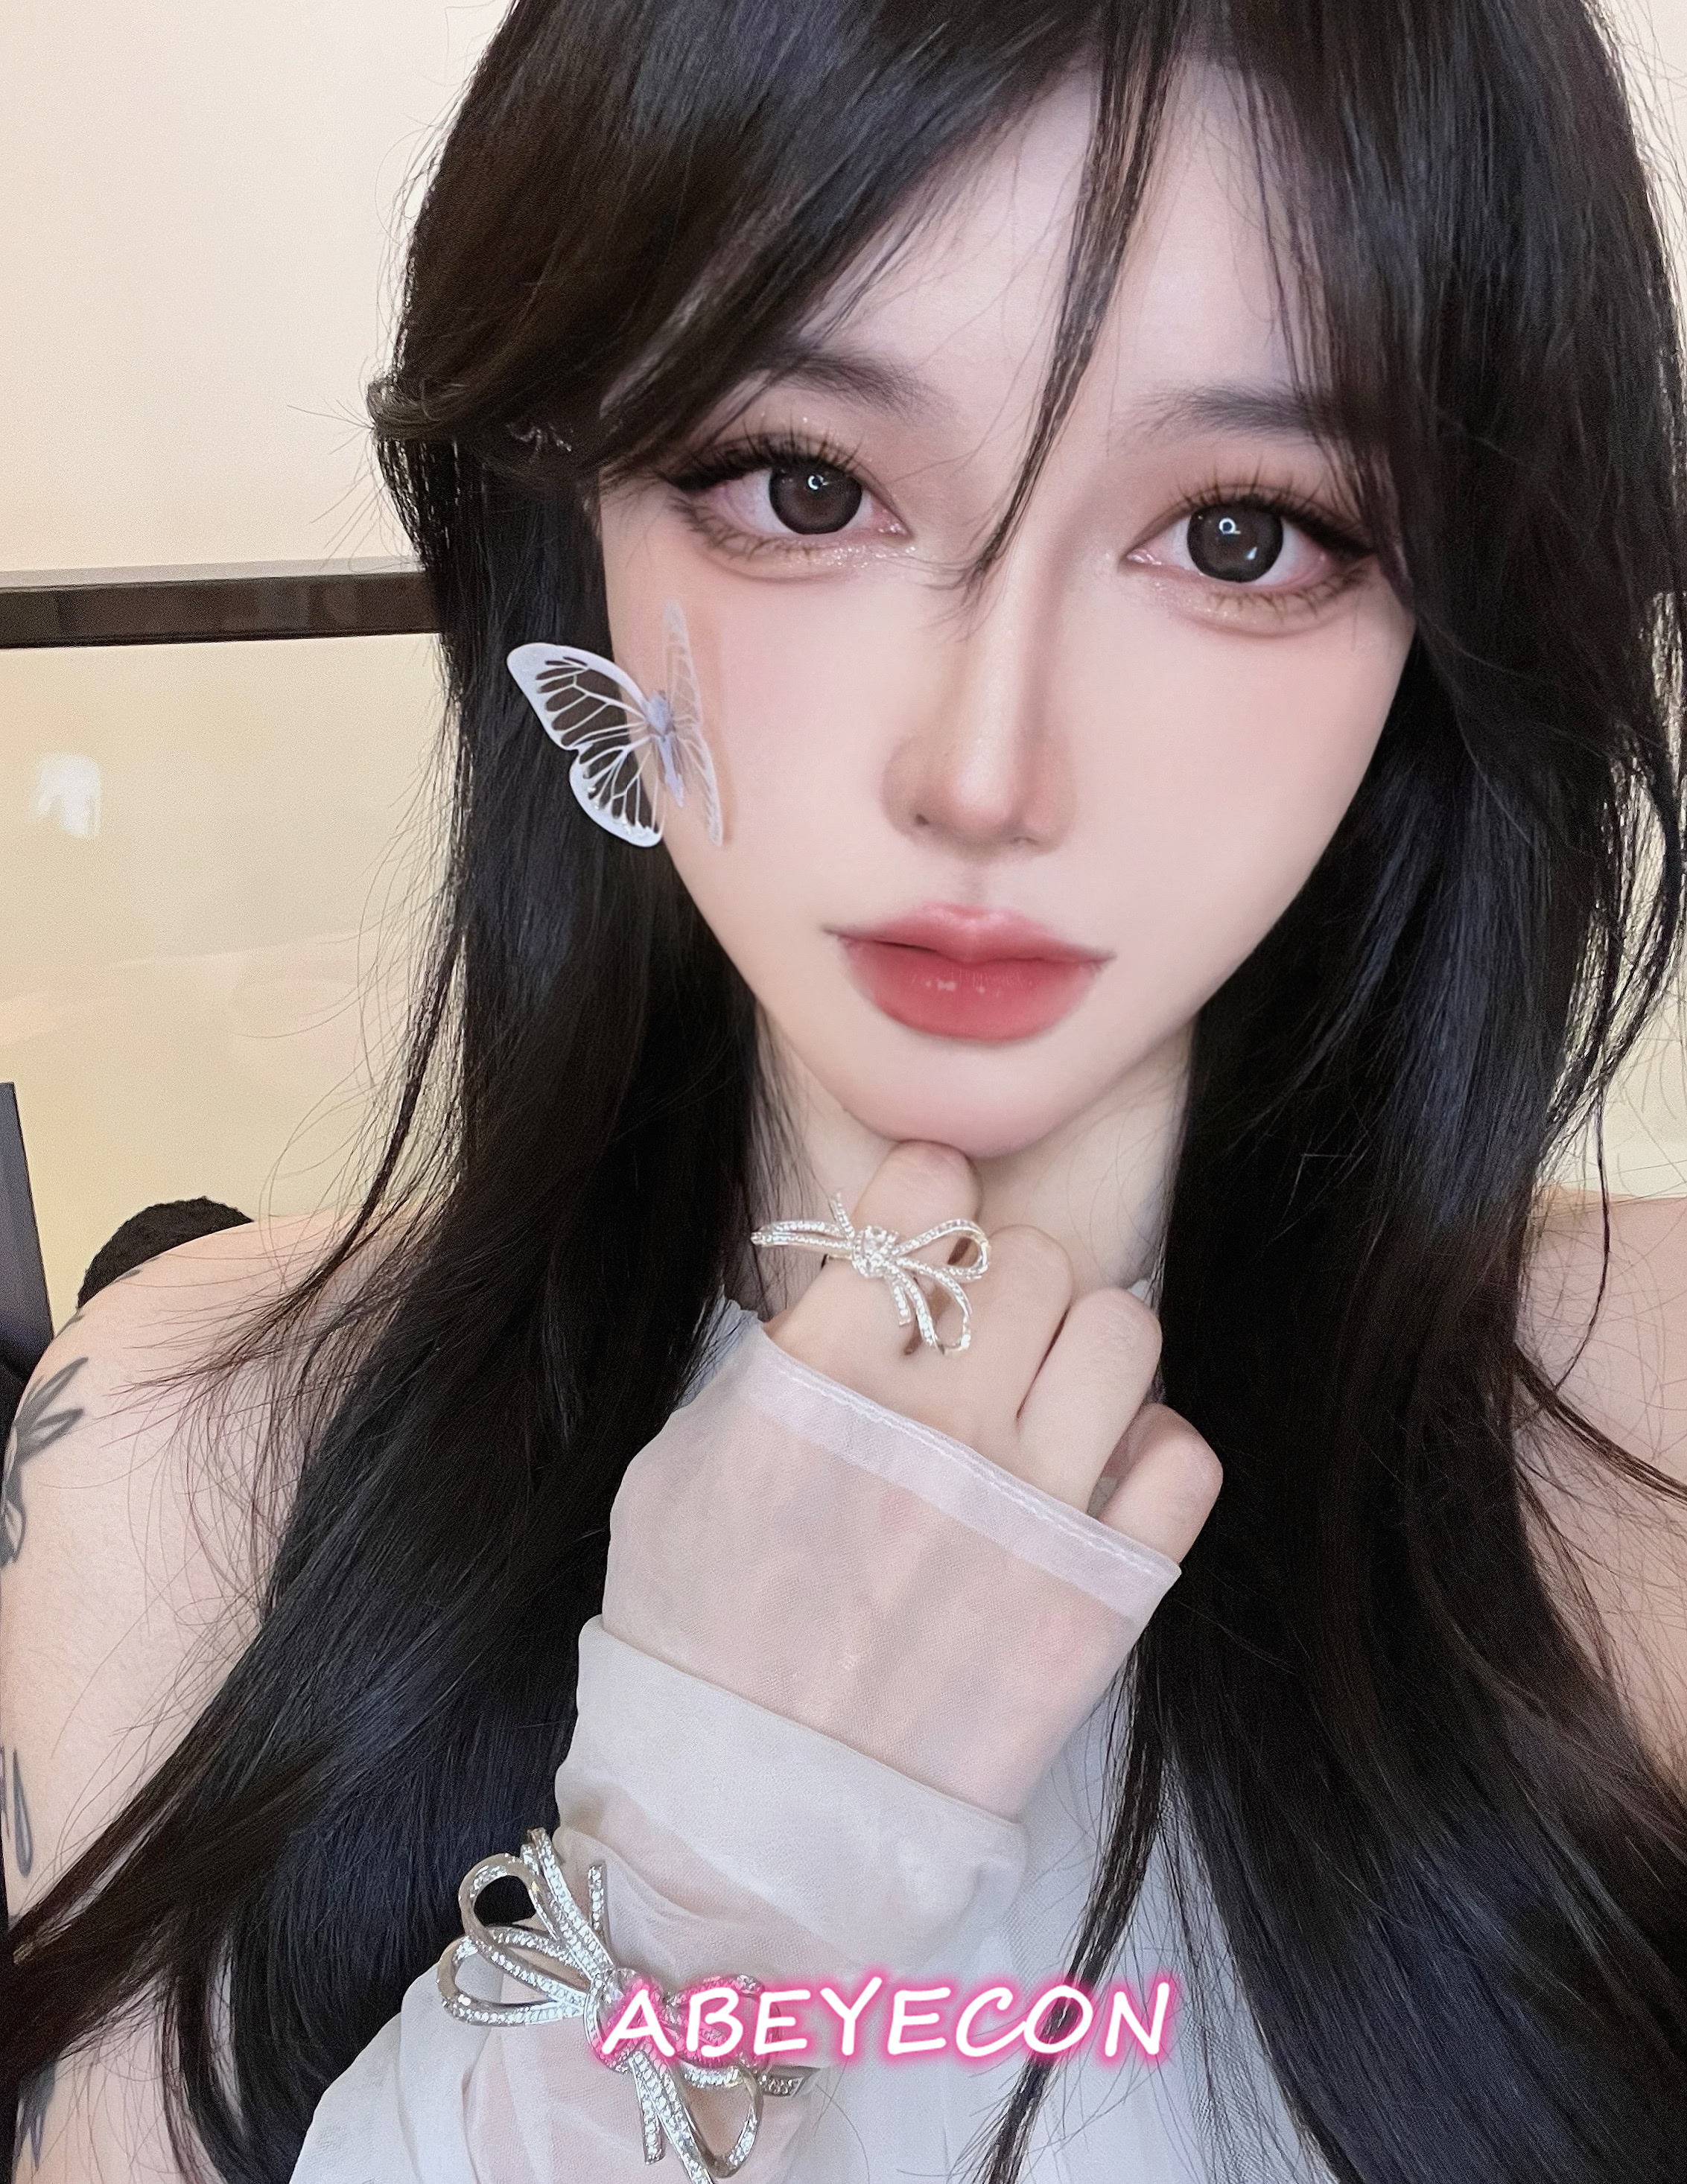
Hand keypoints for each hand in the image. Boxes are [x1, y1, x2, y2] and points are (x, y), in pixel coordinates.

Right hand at [604, 1139, 1220, 1814]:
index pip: (925, 1201)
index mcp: (821, 1375)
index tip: (931, 1223)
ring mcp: (1029, 1507)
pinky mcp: (1102, 1593)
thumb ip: (781, 1359)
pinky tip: (1094, 1475)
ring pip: (1125, 1330)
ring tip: (1049, 1395)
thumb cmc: (695, 1630)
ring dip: (1087, 1347)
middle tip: (981, 1339)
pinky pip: (1183, 1459)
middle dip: (1007, 1284)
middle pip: (1035, 1260)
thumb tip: (871, 1285)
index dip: (932, 1198)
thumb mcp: (683, 1463)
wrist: (748, 1812)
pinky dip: (1149, 1449)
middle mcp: (936, 1422)